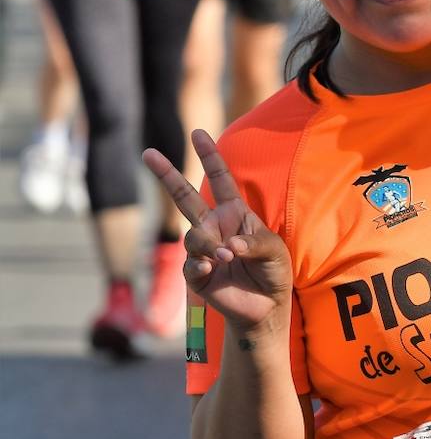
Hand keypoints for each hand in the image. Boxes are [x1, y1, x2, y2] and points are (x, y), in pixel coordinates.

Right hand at [142, 130, 292, 333]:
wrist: (266, 306)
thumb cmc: (273, 271)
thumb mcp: (274, 251)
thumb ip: (254, 243)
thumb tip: (226, 247)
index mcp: (235, 213)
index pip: (220, 179)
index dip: (210, 156)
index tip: (198, 133)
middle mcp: (215, 226)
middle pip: (185, 196)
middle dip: (166, 174)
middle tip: (148, 152)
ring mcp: (202, 249)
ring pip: (193, 237)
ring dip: (208, 245)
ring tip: (226, 258)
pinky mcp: (195, 273)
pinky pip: (190, 264)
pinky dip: (201, 265)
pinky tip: (212, 269)